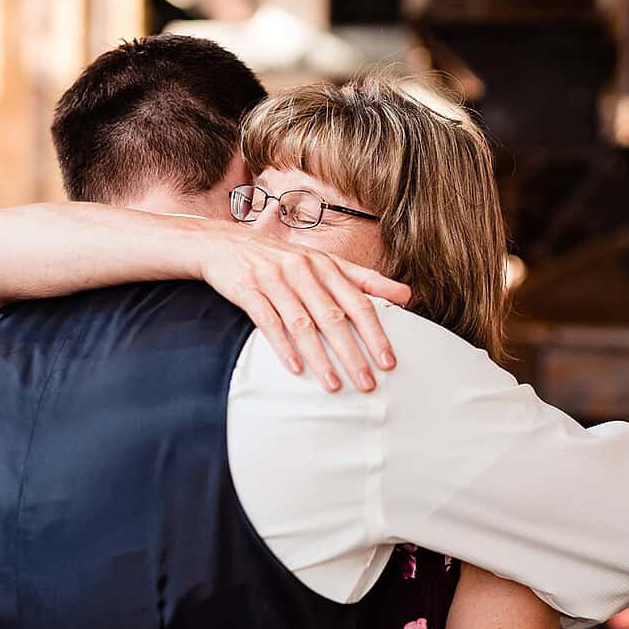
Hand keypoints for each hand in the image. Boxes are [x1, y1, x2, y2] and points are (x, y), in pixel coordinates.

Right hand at [195, 225, 407, 391]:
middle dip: (352, 353)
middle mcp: (302, 270)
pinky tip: (295, 368)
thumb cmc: (279, 257)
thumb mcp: (322, 261)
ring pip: (302, 323)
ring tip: (333, 385)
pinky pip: (268, 322)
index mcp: (325, 265)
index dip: (375, 332)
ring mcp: (273, 279)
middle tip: (367, 384)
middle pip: (333, 317)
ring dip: (319, 357)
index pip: (358, 302)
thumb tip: (407, 294)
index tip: (389, 361)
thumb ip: (363, 279)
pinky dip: (283, 346)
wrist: (221, 243)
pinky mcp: (247, 289)